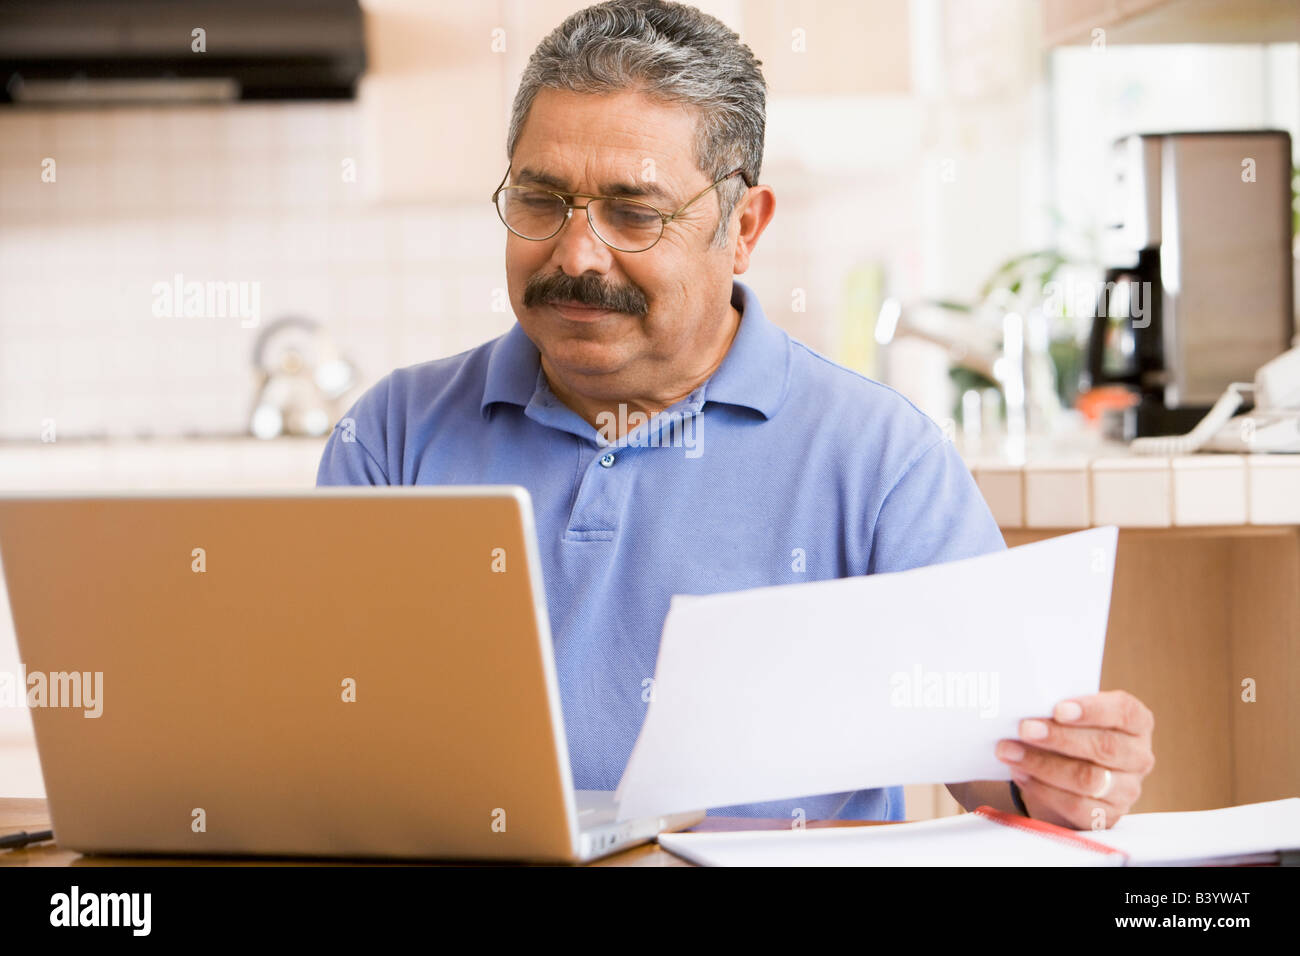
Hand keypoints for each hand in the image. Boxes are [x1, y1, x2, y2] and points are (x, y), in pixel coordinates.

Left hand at [995, 690, 1154, 829]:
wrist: (1070, 776)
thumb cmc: (1071, 734)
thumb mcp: (1072, 717)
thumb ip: (1058, 709)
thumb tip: (1026, 704)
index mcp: (1136, 723)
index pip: (1124, 712)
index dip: (1092, 710)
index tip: (1057, 708)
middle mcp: (1138, 757)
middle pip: (1104, 747)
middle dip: (1059, 738)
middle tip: (1024, 729)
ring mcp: (1126, 790)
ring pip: (1088, 779)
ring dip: (1043, 764)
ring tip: (1010, 751)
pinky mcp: (1107, 817)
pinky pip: (1075, 806)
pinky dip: (1043, 789)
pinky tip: (1021, 774)